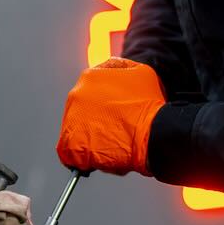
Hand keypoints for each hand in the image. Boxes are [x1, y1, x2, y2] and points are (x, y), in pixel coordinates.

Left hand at [55, 58, 165, 174]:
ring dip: (89, 137)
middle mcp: (76, 96)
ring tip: (110, 144)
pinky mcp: (70, 144)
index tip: (113, 112)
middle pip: (81, 109)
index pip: (90, 89)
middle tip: (114, 129)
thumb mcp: (140, 71)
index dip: (103, 102)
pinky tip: (97, 157)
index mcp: (89, 77)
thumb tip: (112, 68)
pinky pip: (70, 151)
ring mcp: (71, 120)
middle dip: (95, 119)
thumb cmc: (149, 103)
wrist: (153, 132)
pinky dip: (81, 156)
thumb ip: (120, 67)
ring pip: (76, 130)